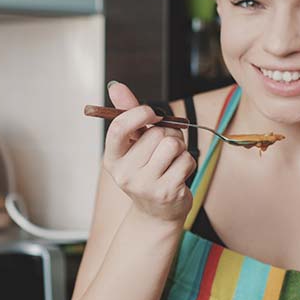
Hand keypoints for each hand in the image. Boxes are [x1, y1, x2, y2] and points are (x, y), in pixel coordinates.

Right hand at [102, 81, 195, 222]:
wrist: (157, 213)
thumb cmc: (146, 171)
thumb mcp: (133, 145)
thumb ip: (127, 114)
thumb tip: (116, 86)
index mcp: (112, 159)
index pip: (119, 128)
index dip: (138, 113)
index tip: (151, 114)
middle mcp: (124, 174)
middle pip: (155, 134)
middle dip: (167, 134)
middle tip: (165, 147)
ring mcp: (145, 186)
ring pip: (172, 145)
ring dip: (179, 147)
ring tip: (172, 160)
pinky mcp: (167, 192)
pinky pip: (186, 160)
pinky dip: (188, 162)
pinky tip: (178, 173)